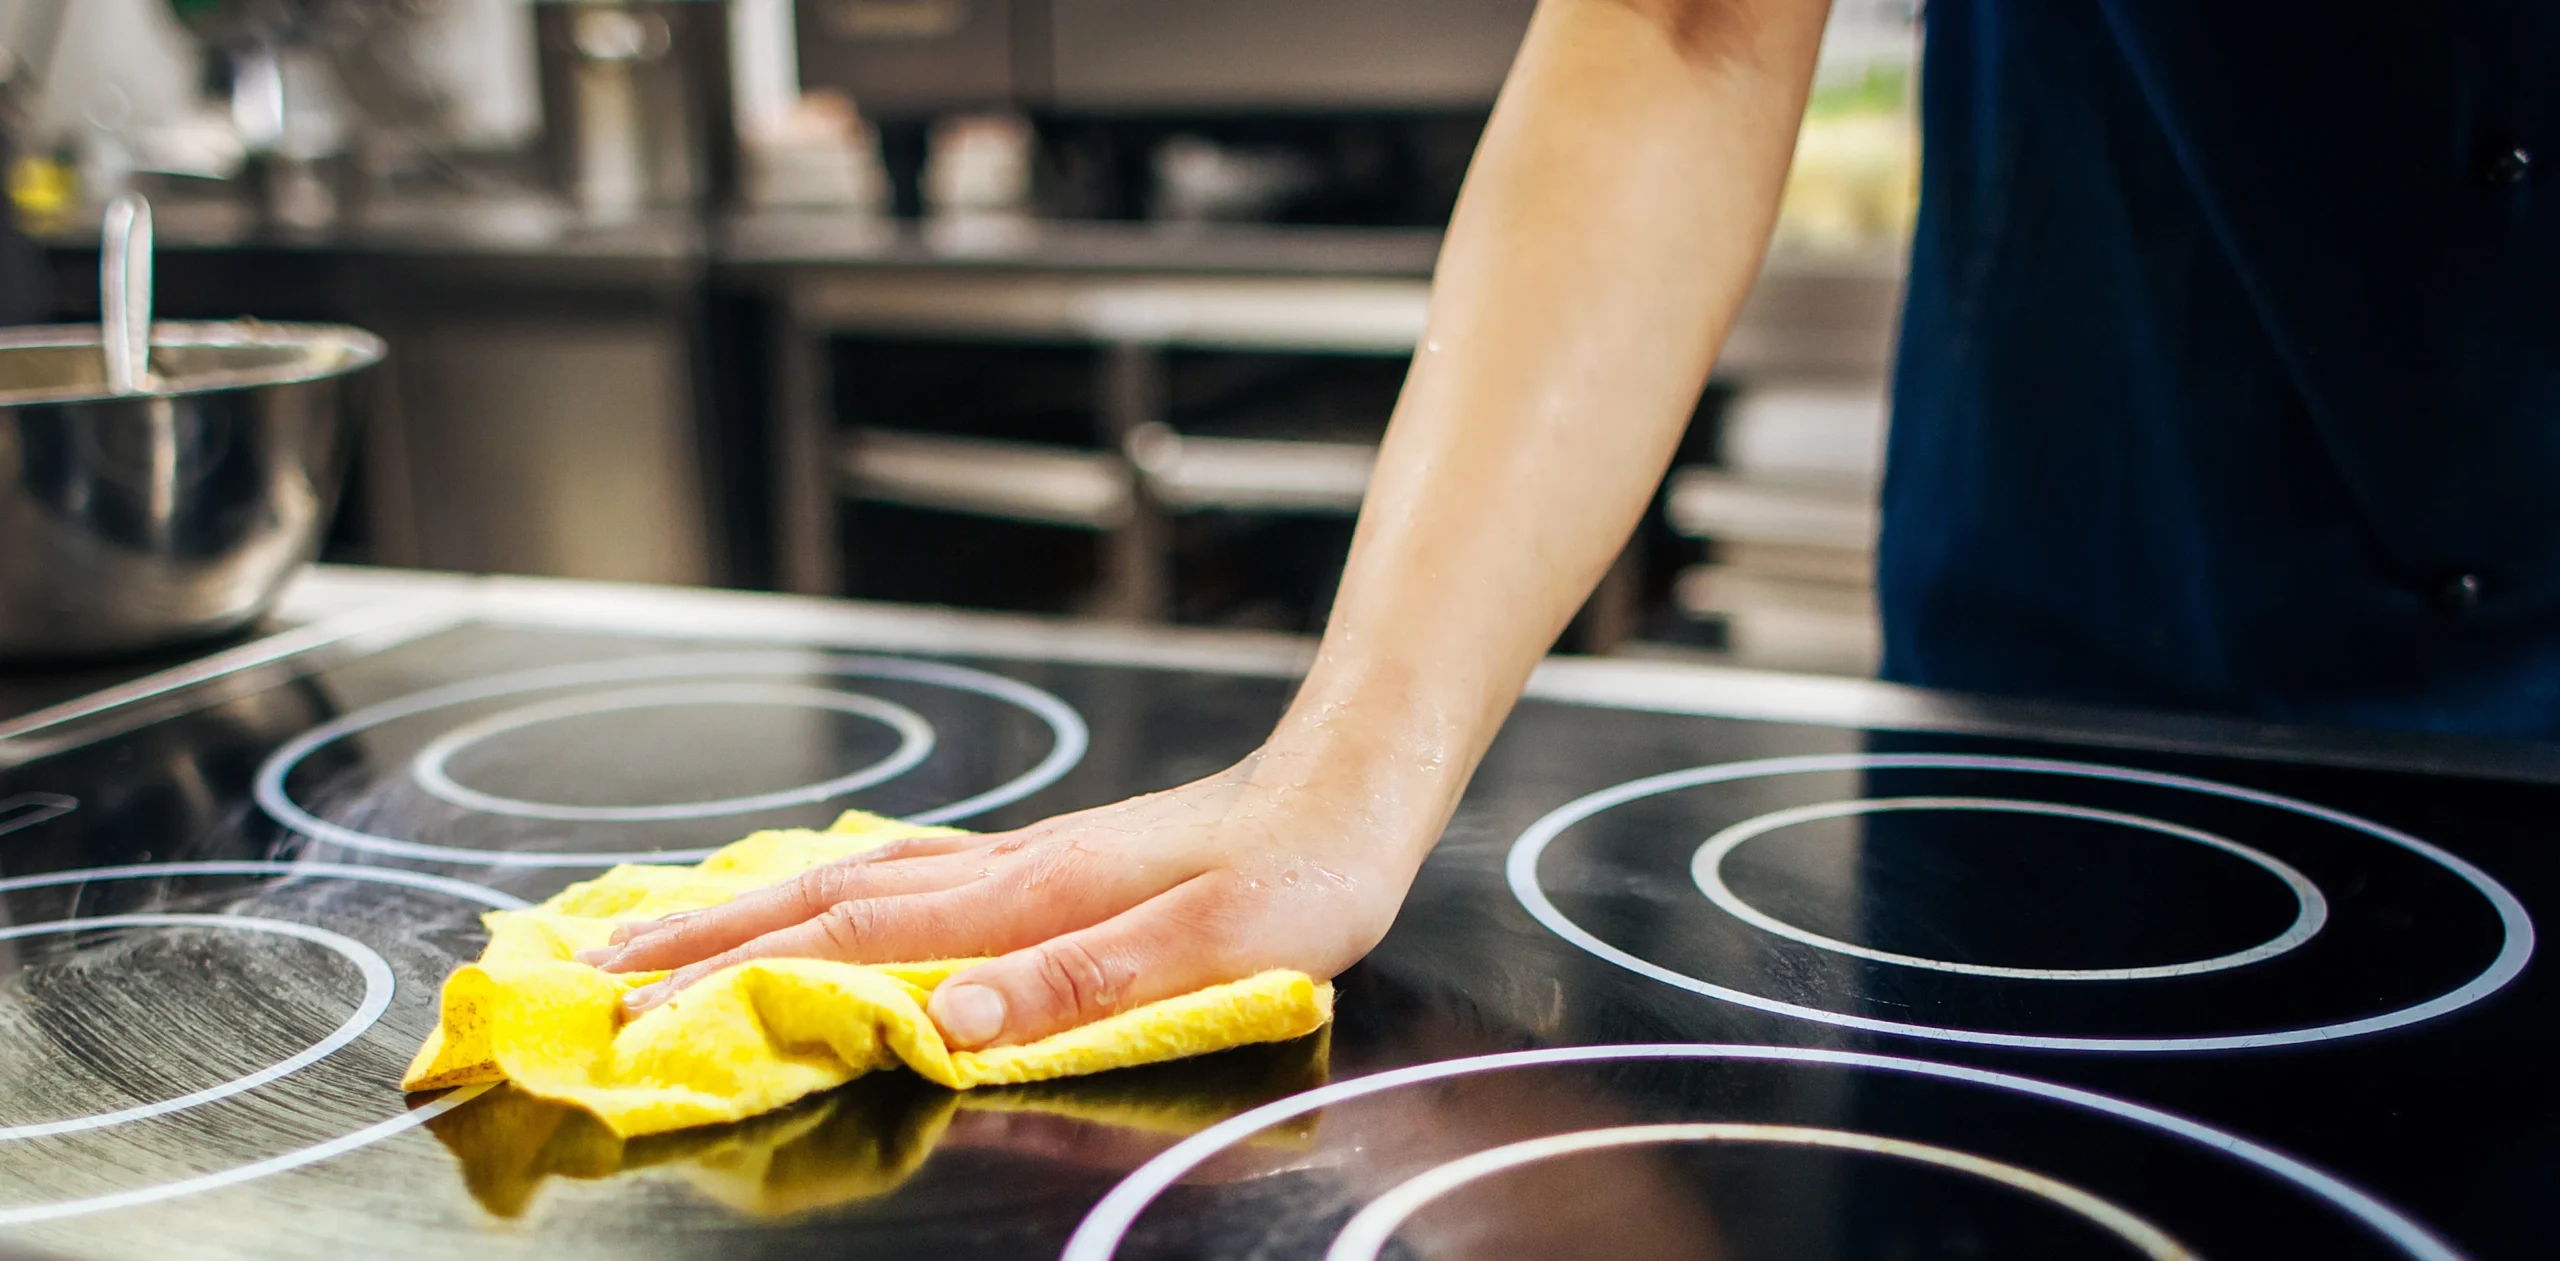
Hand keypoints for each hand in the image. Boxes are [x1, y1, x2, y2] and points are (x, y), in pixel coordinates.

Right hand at [580, 746, 1434, 1049]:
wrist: (1354, 786)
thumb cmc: (1301, 874)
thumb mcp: (1217, 946)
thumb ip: (1082, 984)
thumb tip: (948, 1024)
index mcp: (1031, 897)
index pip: (850, 942)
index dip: (736, 975)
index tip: (634, 1008)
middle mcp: (1007, 869)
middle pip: (822, 898)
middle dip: (701, 934)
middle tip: (593, 963)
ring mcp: (1022, 859)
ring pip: (853, 876)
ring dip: (749, 903)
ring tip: (661, 923)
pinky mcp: (1048, 861)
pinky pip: (905, 873)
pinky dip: (829, 886)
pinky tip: (817, 894)